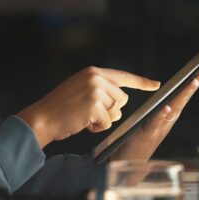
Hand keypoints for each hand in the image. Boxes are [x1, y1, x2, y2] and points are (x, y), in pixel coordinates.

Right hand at [17, 67, 160, 147]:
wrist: (42, 118)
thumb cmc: (61, 108)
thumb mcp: (81, 90)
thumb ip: (100, 89)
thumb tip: (121, 101)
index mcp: (93, 72)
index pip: (123, 76)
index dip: (141, 82)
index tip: (156, 85)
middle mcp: (96, 78)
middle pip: (122, 99)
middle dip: (111, 111)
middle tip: (90, 113)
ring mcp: (96, 90)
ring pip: (116, 112)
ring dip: (103, 120)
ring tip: (84, 117)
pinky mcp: (94, 105)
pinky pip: (107, 123)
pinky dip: (97, 128)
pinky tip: (83, 123)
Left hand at [111, 60, 198, 160]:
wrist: (132, 164)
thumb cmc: (140, 141)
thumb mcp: (152, 121)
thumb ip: (160, 110)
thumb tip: (167, 94)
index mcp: (169, 113)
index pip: (183, 93)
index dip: (195, 79)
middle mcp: (168, 120)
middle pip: (183, 98)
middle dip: (196, 82)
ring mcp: (159, 127)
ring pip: (174, 108)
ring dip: (184, 95)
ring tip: (193, 81)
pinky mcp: (147, 135)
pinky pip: (155, 123)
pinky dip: (162, 115)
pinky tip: (167, 107)